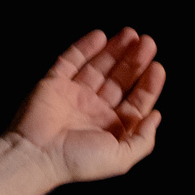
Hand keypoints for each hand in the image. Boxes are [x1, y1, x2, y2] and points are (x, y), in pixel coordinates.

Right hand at [0, 29, 165, 194]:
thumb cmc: (76, 161)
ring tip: (131, 34)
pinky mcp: (54, 83)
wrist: (37, 154)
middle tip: (147, 42)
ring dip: (115, 50)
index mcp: (110, 128)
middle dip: (135, 61)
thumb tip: (156, 116)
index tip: (157, 67)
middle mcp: (94, 110)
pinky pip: (71, 60)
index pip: (135, 101)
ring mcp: (74, 95)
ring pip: (98, 67)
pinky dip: (85, 47)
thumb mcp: (121, 158)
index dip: (148, 84)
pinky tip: (100, 36)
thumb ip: (143, 140)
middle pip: (120, 80)